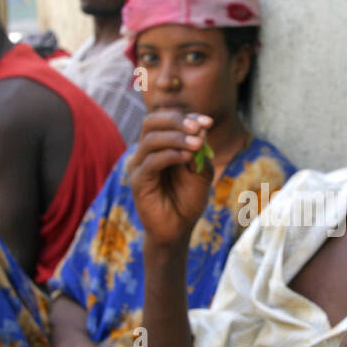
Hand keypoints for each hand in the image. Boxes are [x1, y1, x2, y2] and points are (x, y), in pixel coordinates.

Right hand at [127, 110, 213, 246]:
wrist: (178, 228)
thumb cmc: (188, 200)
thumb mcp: (201, 172)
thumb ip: (200, 151)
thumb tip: (201, 129)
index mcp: (160, 145)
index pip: (167, 120)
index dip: (187, 117)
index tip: (208, 122)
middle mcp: (146, 152)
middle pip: (151, 122)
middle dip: (176, 121)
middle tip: (198, 128)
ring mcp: (139, 165)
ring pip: (151, 139)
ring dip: (176, 138)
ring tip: (197, 145)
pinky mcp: (138, 181)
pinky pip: (151, 161)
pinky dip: (170, 155)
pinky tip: (187, 158)